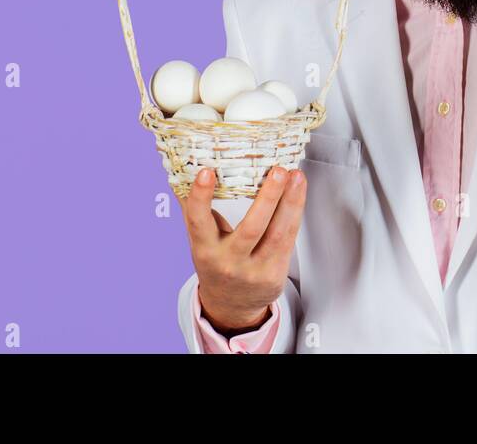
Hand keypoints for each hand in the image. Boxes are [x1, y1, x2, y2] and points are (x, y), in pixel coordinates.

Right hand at [178, 164, 306, 334]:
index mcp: (204, 250)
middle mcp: (229, 262)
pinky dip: (295, 213)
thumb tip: (179, 173)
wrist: (230, 306)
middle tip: (277, 170)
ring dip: (290, 202)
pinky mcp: (275, 274)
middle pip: (251, 228)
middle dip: (268, 198)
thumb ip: (192, 209)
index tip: (206, 172)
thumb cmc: (215, 263)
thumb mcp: (199, 240)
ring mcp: (254, 270)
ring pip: (277, 233)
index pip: (199, 223)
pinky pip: (288, 240)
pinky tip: (298, 192)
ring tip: (295, 175)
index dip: (201, 197)